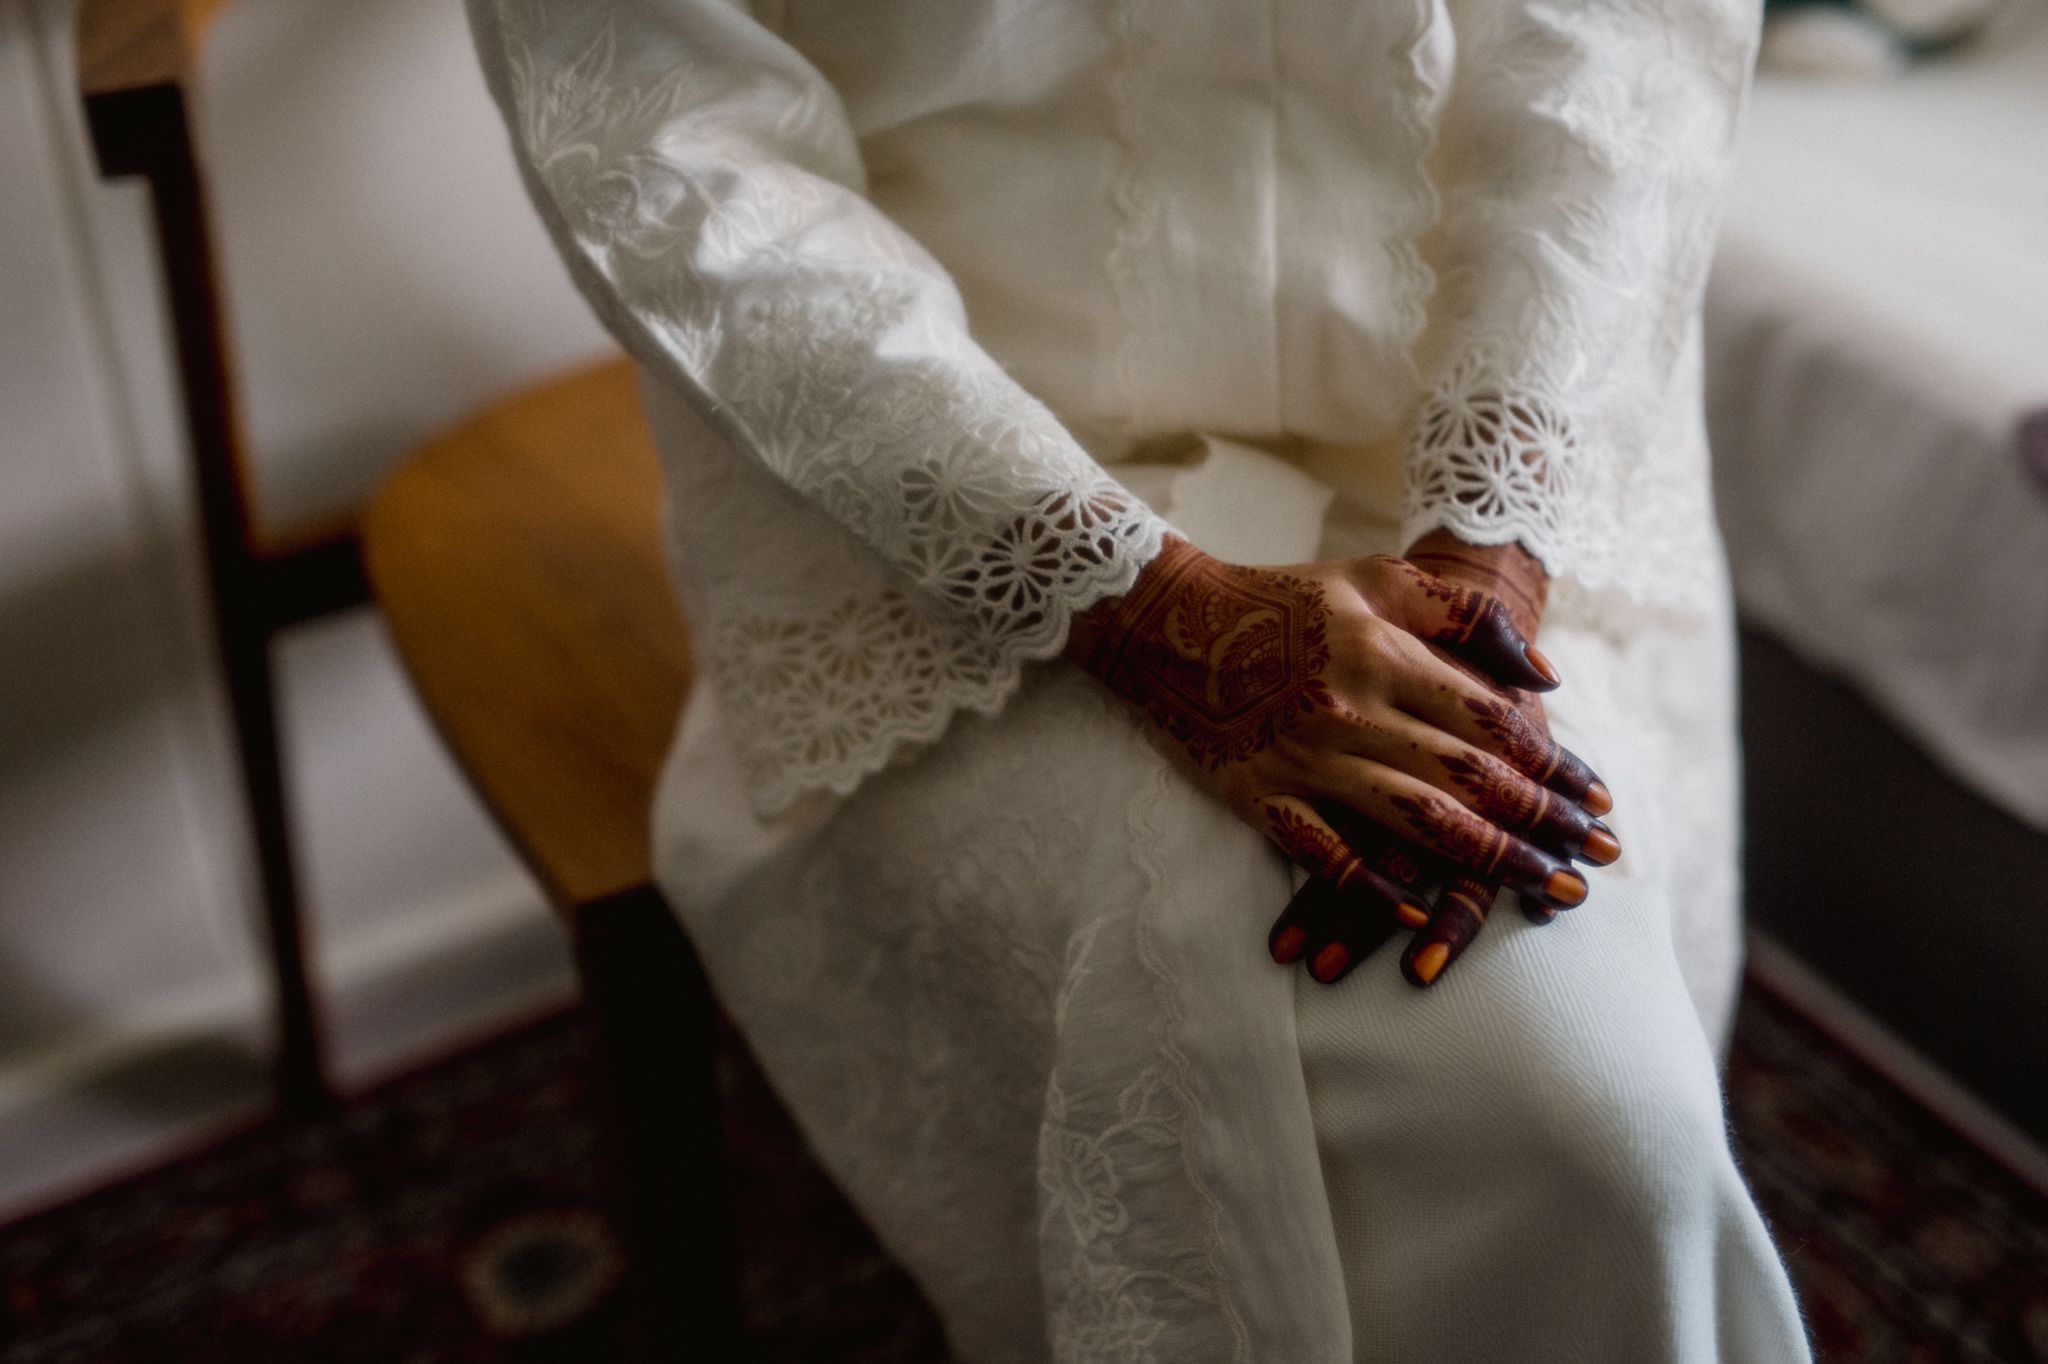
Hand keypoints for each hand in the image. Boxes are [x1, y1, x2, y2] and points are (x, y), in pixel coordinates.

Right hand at [1066, 535, 1609, 929]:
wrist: (1168, 621)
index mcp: (1385, 654)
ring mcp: (1305, 757)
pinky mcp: (1260, 794)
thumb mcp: (1375, 580)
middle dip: (1541, 823)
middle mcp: (1353, 709)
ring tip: (1541, 889)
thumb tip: (1543, 675)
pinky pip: (1321, 852)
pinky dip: (1370, 885)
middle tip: (1593, 861)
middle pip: (1468, 777)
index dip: (1553, 764)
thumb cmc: (1283, 597)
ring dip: (1487, 859)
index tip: (1597, 801)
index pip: (1491, 720)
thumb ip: (1463, 616)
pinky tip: (1414, 912)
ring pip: (1414, 818)